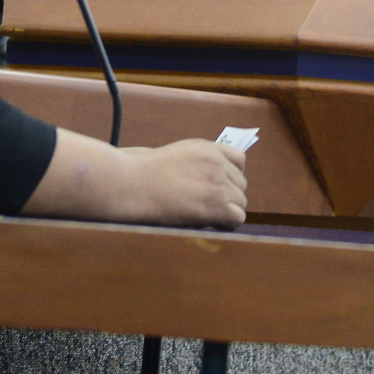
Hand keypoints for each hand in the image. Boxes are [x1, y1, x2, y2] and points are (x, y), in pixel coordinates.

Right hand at [20, 130, 246, 227]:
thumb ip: (197, 162)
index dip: (232, 175)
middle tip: (210, 207)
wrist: (133, 184)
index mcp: (208, 148)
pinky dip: (227, 224)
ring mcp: (218, 183)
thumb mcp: (176, 155)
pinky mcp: (215, 204)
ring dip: (228, 211)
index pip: (239, 159)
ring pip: (241, 202)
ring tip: (209, 218)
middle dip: (229, 196)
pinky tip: (212, 225)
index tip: (221, 187)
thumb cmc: (144, 172)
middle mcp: (217, 163)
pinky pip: (237, 218)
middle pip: (241, 184)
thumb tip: (208, 180)